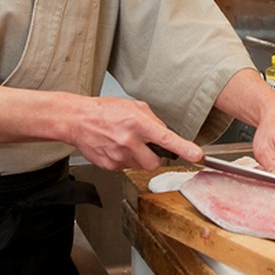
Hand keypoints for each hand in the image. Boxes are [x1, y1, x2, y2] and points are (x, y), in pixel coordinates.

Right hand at [66, 96, 204, 170]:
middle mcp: (128, 140)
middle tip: (146, 146)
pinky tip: (115, 147)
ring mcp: (118, 155)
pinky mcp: (110, 165)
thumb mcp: (133, 106)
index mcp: (136, 123)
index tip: (197, 155)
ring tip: (126, 143)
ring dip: (139, 158)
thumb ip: (152, 120)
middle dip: (154, 157)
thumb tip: (165, 133)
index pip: (165, 138)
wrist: (77, 120)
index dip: (184, 148)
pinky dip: (125, 160)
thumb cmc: (104, 111)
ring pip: (140, 166)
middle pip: (154, 162)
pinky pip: (126, 168)